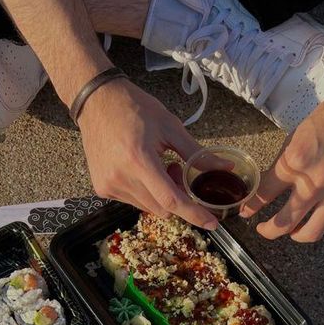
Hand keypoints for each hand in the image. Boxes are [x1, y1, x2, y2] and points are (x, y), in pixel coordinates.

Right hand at [78, 77, 217, 228]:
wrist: (97, 102)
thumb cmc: (135, 109)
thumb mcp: (170, 127)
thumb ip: (197, 153)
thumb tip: (226, 168)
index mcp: (139, 160)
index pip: (171, 200)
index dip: (194, 214)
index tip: (211, 223)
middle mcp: (121, 178)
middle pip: (162, 208)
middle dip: (177, 197)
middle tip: (176, 169)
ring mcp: (109, 185)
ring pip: (148, 208)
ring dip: (159, 195)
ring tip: (157, 167)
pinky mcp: (102, 188)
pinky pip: (133, 202)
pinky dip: (144, 193)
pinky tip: (140, 170)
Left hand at [241, 84, 323, 240]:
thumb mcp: (298, 136)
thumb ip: (284, 164)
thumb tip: (270, 186)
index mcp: (294, 162)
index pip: (264, 195)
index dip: (252, 207)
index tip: (247, 213)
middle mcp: (315, 181)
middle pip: (285, 223)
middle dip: (269, 231)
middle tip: (265, 230)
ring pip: (312, 232)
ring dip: (298, 236)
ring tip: (295, 232)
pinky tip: (323, 219)